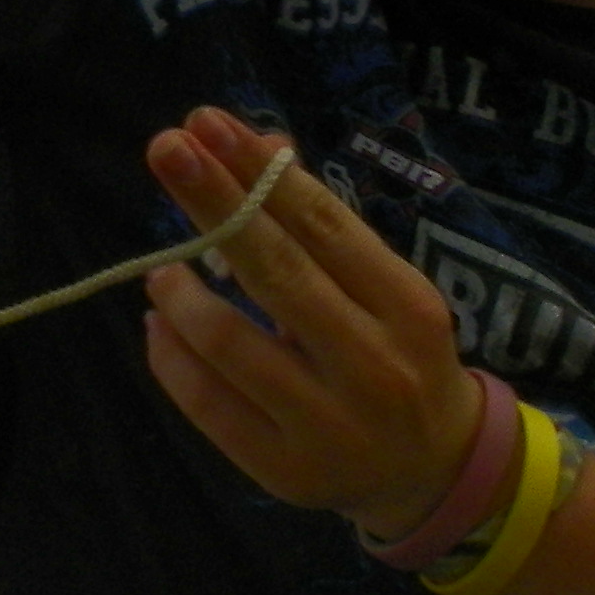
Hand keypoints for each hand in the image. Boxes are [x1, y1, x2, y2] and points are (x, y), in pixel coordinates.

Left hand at [138, 108, 486, 542]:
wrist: (435, 472)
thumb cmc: (396, 353)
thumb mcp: (383, 287)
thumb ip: (320, 223)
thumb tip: (252, 143)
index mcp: (408, 310)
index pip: (325, 227)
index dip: (260, 172)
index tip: (206, 123)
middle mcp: (376, 368)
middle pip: (277, 272)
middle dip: (214, 203)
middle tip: (166, 147)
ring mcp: (330, 427)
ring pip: (228, 342)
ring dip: (180, 291)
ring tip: (160, 268)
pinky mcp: (285, 471)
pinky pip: (206, 402)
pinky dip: (170, 352)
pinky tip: (160, 321)